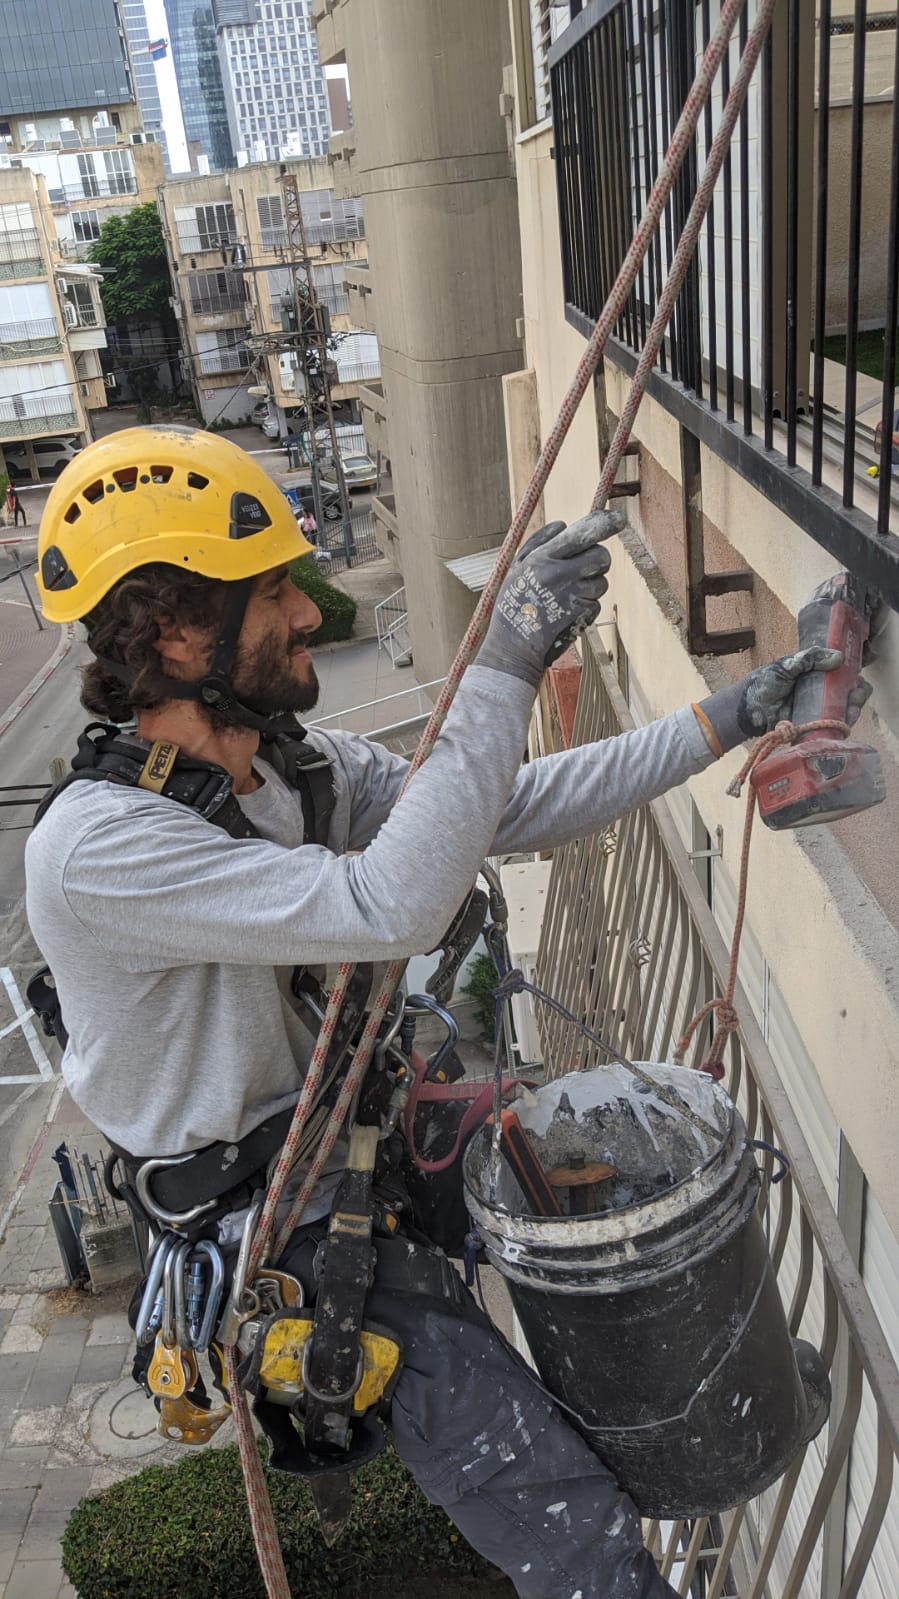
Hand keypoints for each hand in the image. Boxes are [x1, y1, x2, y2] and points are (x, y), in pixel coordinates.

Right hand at [476, 510, 624, 686]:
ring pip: (602, 581)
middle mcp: (562, 575)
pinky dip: (586, 605)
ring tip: (565, 596)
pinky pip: (596, 602)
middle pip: (601, 556)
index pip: (581, 535)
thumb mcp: (516, 569)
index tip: (618, 519)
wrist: (514, 648)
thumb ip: (538, 542)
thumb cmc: (513, 605)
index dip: (603, 525)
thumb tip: (563, 524)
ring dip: (590, 585)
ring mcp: (576, 596)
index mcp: (544, 559)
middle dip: (598, 559)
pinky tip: (565, 612)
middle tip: (584, 566)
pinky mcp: (585, 615)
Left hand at [697, 645, 869, 755]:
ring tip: (850, 711)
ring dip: (853, 711)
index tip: (856, 678)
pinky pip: (833, 729)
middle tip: (854, 697)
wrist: (746, 711)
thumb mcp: (786, 665)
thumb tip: (838, 657)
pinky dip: (841, 727)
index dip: (855, 676)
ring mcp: (819, 712)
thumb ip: (809, 658)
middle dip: (858, 695)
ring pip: (847, 712)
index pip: (845, 673)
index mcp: (818, 675)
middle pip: (852, 693)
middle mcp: (822, 693)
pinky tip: (842, 723)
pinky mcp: (813, 729)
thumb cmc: (763, 684)